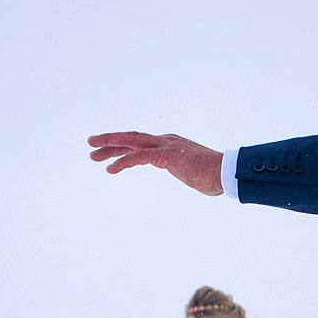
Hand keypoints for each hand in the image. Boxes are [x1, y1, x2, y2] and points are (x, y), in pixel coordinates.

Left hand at [89, 131, 224, 194]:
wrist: (227, 173)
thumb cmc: (214, 177)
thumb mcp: (194, 173)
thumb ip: (188, 172)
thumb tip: (196, 179)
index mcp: (170, 145)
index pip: (141, 143)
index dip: (122, 147)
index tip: (109, 154)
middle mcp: (165, 141)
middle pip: (131, 138)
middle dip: (109, 141)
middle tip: (91, 144)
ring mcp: (165, 146)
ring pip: (130, 142)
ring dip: (109, 147)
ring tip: (92, 154)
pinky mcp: (166, 156)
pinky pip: (138, 157)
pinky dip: (123, 162)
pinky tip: (110, 169)